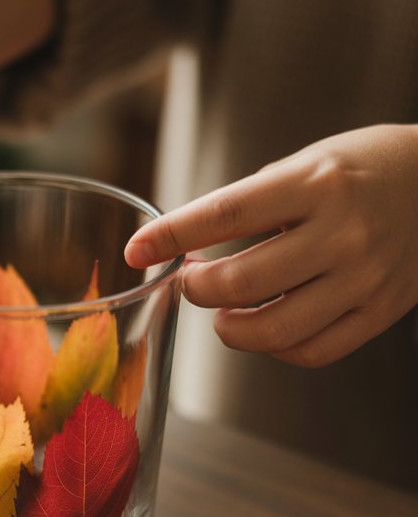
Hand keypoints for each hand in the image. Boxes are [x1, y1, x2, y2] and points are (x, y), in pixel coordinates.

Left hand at [125, 125, 417, 365]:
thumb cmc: (362, 170)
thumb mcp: (306, 164)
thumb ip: (249, 204)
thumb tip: (180, 243)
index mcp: (315, 182)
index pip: (224, 215)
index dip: (170, 235)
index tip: (137, 250)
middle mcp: (341, 232)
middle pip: (240, 283)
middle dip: (197, 289)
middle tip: (191, 280)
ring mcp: (364, 277)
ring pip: (272, 331)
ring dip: (228, 328)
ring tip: (222, 313)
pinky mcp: (380, 311)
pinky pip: (311, 351)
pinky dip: (274, 348)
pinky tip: (266, 326)